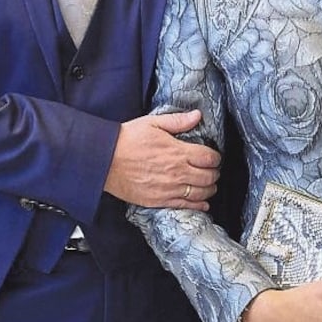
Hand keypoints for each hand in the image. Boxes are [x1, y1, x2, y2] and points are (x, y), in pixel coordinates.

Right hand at [105, 109, 220, 207]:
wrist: (105, 160)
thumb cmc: (126, 140)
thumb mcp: (153, 123)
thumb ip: (178, 121)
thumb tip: (197, 115)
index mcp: (178, 152)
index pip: (209, 158)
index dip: (215, 157)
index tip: (213, 157)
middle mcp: (178, 172)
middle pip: (209, 177)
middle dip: (214, 173)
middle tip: (212, 171)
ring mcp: (170, 189)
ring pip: (201, 193)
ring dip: (209, 189)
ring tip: (209, 185)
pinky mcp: (160, 200)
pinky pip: (186, 206)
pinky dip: (198, 205)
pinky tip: (202, 203)